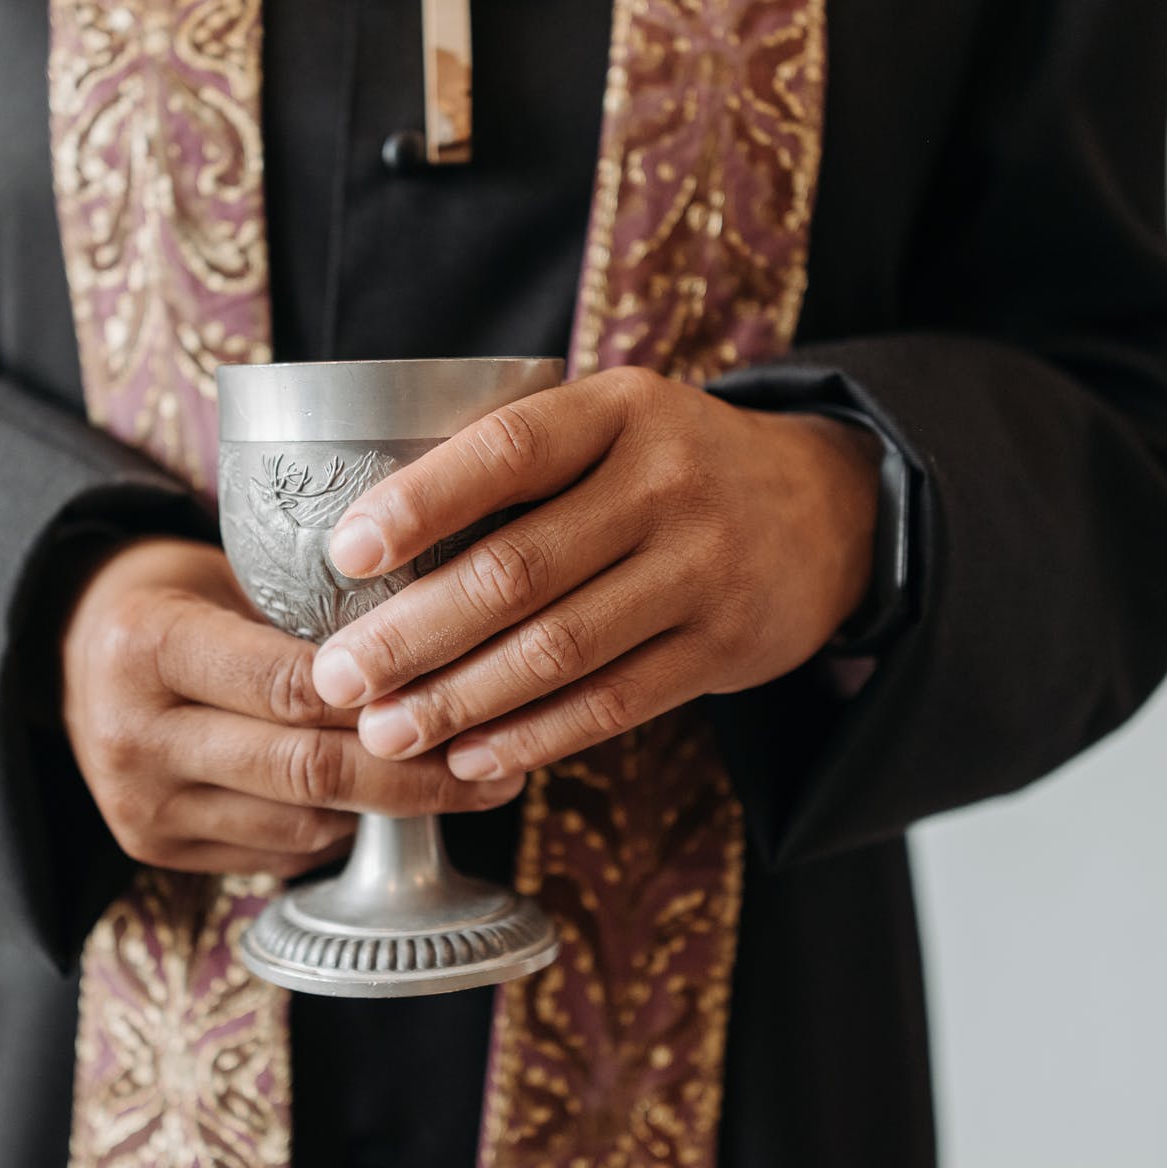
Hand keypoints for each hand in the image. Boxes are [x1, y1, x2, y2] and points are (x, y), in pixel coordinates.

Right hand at [61, 537, 526, 877]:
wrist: (71, 644)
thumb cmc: (178, 593)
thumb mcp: (227, 569)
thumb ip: (311, 612)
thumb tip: (442, 638)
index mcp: (149, 643)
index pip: (290, 685)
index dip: (385, 699)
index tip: (469, 695)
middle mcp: (133, 732)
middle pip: (305, 770)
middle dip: (413, 776)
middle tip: (495, 770)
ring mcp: (139, 802)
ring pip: (302, 823)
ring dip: (386, 809)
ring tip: (460, 782)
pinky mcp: (150, 849)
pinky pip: (278, 852)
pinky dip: (340, 829)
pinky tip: (380, 802)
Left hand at [307, 367, 881, 781]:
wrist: (829, 507)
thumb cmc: (670, 466)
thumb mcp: (612, 425)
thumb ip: (520, 463)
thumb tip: (366, 544)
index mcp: (619, 410)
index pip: (508, 450)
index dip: (421, 502)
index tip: (345, 553)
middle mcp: (667, 482)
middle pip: (519, 568)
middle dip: (413, 633)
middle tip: (337, 679)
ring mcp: (703, 568)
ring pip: (559, 649)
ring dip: (460, 699)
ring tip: (386, 731)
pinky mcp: (725, 646)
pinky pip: (614, 703)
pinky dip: (534, 736)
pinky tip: (470, 757)